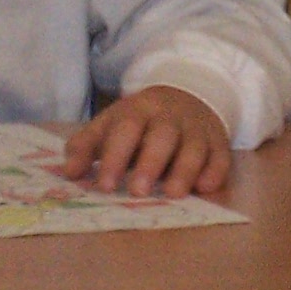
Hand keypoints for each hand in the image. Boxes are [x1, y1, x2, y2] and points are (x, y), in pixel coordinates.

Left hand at [61, 85, 230, 196]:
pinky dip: (214, 171)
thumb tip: (69, 173)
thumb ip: (86, 147)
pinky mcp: (218, 142)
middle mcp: (170, 116)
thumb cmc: (140, 121)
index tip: (105, 186)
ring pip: (194, 146)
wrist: (187, 96)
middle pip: (163, 135)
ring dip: (185, 170)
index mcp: (139, 109)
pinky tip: (204, 187)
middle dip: (150, 163)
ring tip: (173, 194)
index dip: (115, 157)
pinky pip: (220, 156)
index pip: (126, 129)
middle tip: (137, 191)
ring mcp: (197, 128)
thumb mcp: (110, 125)